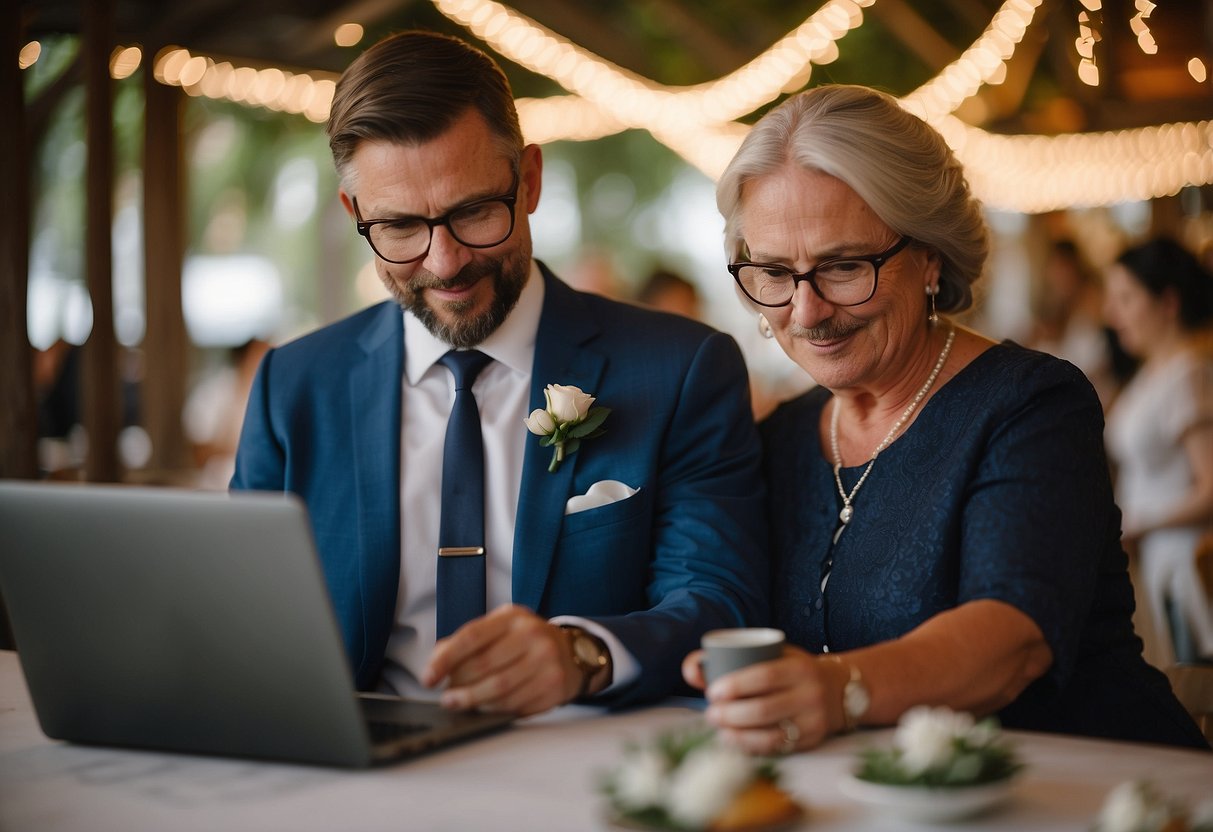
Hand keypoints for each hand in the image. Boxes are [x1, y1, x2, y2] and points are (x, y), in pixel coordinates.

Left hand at [421, 604, 580, 716]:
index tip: (428, 677)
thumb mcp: (500, 629)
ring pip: (500, 690)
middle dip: (458, 686)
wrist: (573, 653)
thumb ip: (467, 641)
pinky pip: (517, 705)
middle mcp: (532, 635)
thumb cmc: (526, 642)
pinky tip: (487, 709)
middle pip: (484, 667)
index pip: (471, 636)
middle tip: (445, 697)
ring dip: (474, 702)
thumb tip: (436, 662)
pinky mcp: (554, 686)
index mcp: (512, 617)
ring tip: (460, 705)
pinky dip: (496, 711)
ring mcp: (546, 661)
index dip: (445, 659)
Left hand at [682, 646, 837, 754]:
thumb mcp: (772, 654)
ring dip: (738, 736)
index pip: (764, 676)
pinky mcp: (811, 741)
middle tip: (710, 714)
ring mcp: (812, 721)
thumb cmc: (792, 669)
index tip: (712, 692)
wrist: (840, 690)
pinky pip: (778, 749)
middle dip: (730, 715)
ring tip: (719, 730)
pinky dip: (752, 748)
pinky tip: (735, 742)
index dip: (735, 686)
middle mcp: (809, 694)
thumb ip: (732, 658)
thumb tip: (692, 670)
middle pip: (763, 709)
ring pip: (770, 735)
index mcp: (799, 668)